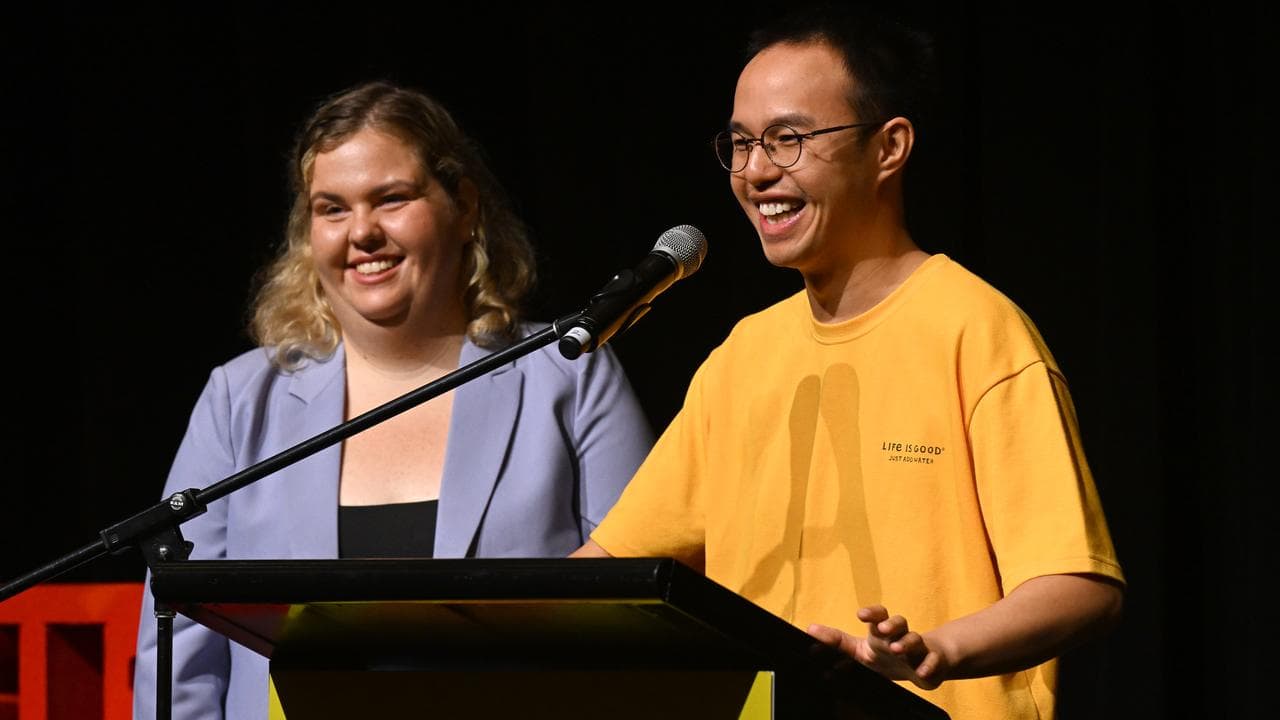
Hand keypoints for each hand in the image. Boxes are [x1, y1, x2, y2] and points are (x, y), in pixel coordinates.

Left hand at [808, 605, 948, 689]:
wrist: (922, 663)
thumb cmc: (886, 654)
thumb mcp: (860, 650)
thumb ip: (836, 641)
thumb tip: (810, 630)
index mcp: (882, 632)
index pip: (878, 616)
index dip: (871, 613)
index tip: (860, 614)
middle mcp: (900, 636)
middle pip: (899, 622)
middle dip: (891, 624)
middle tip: (882, 629)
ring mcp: (917, 648)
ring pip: (915, 640)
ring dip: (906, 643)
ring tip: (896, 649)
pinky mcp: (931, 663)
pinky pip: (932, 662)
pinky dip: (927, 666)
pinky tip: (921, 672)